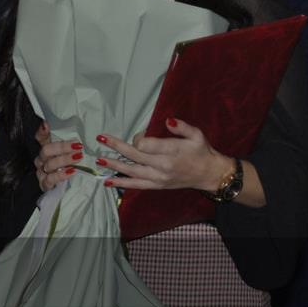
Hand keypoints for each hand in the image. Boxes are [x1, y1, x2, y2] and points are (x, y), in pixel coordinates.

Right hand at [32, 121, 81, 192]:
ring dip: (65, 160)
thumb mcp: (72, 154)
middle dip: (62, 147)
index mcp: (47, 149)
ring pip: (49, 164)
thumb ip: (72, 143)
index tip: (47, 125)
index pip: (40, 138)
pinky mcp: (45, 184)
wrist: (68, 188)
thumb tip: (72, 131)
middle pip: (46, 150)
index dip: (42, 131)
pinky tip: (72, 171)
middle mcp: (42, 159)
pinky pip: (50, 179)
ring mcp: (42, 172)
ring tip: (79, 157)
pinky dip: (61, 175)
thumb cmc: (70, 167)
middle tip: (78, 146)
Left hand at [94, 117, 232, 191]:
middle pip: (134, 156)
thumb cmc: (201, 152)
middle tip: (100, 138)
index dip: (138, 138)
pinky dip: (121, 184)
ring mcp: (158, 179)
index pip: (145, 145)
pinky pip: (136, 186)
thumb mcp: (196, 135)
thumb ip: (181, 127)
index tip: (141, 134)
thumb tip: (167, 120)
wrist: (208, 175)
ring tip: (99, 160)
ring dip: (114, 166)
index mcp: (171, 152)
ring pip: (132, 172)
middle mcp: (162, 167)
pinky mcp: (156, 186)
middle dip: (116, 147)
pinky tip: (107, 182)